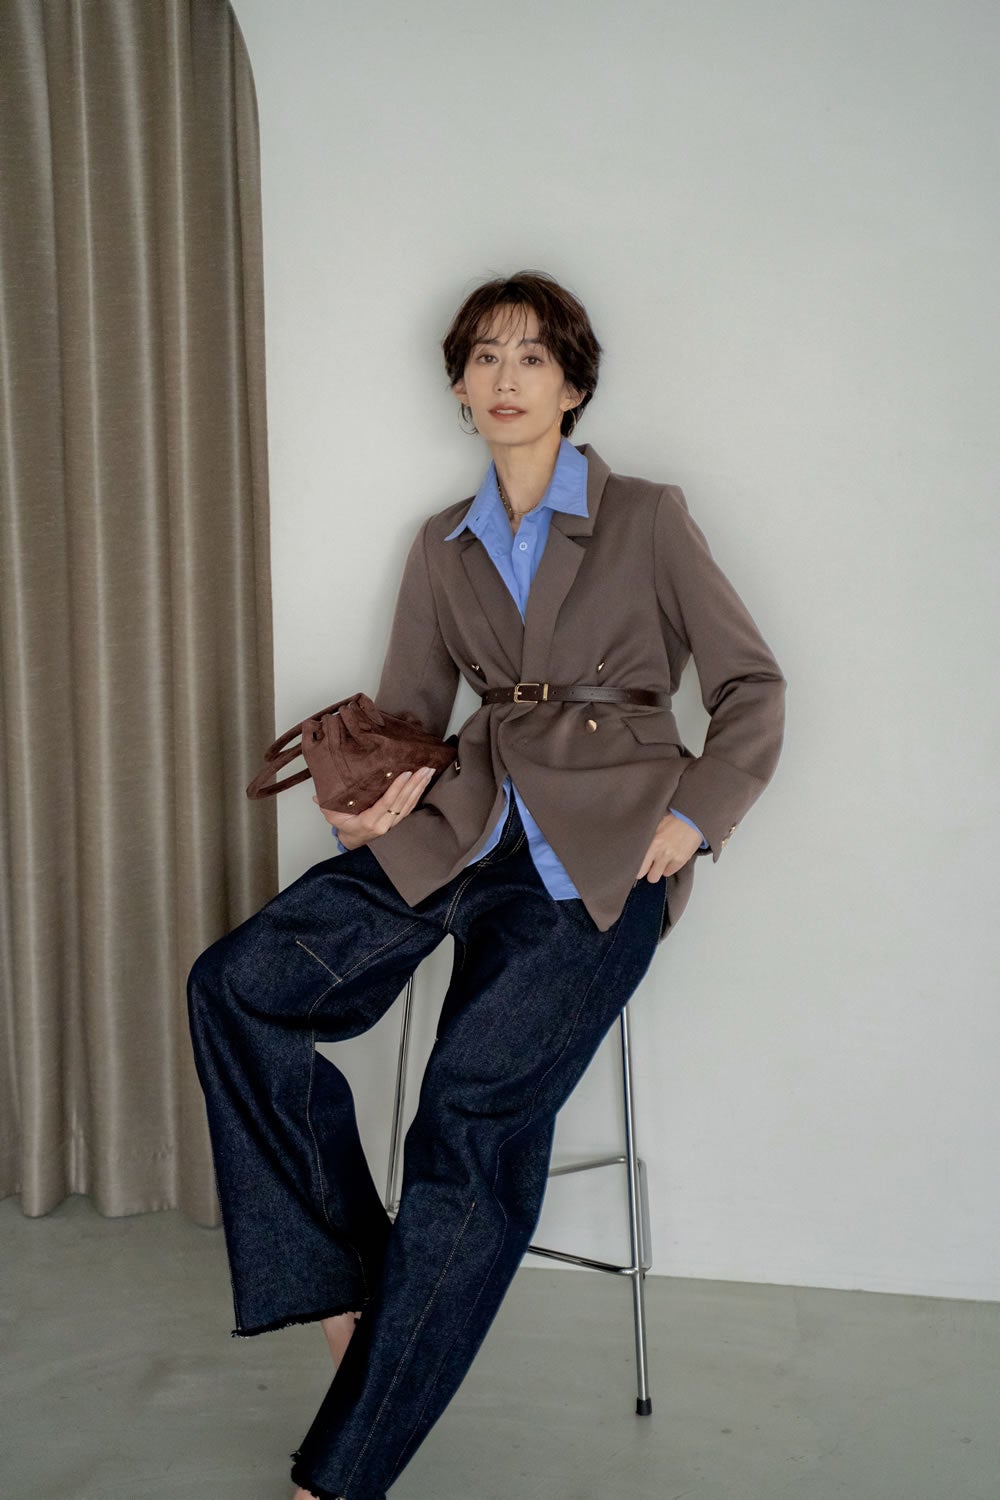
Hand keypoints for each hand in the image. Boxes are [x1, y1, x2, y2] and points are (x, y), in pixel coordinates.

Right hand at [313, 766, 434, 848]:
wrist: (354, 839)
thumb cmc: (344, 824)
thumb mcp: (332, 815)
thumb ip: (326, 804)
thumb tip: (317, 794)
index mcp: (369, 822)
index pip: (386, 803)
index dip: (397, 788)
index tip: (406, 773)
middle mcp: (384, 823)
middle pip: (403, 802)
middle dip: (415, 784)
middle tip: (425, 768)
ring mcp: (393, 822)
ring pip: (410, 803)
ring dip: (420, 786)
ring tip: (428, 770)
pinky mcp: (398, 818)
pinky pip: (411, 805)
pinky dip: (418, 792)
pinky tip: (424, 781)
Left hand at [636, 811, 704, 880]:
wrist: (691, 819)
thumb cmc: (673, 820)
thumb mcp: (654, 827)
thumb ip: (646, 841)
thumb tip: (637, 851)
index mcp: (651, 843)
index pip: (639, 868)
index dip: (638, 869)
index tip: (639, 866)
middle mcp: (661, 852)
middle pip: (650, 877)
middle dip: (648, 872)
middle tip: (649, 865)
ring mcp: (672, 858)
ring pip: (659, 876)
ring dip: (658, 870)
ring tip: (661, 858)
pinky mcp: (681, 861)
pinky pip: (669, 872)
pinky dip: (669, 867)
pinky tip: (669, 857)